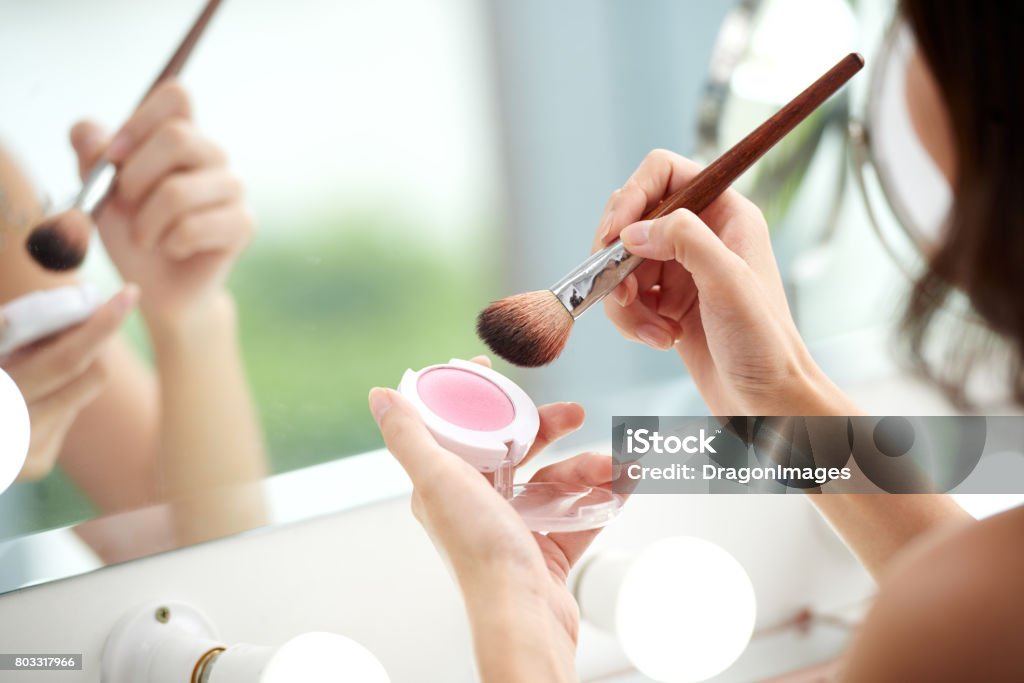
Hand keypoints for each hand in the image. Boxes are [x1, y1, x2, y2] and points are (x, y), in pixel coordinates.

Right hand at [1, 285, 136, 480]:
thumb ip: (8, 332)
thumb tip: (63, 306)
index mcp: (4, 398)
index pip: (67, 360)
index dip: (101, 326)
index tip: (129, 294)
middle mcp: (17, 433)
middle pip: (91, 374)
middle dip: (90, 340)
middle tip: (75, 315)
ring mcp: (30, 456)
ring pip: (82, 392)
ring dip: (66, 368)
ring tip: (26, 359)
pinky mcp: (39, 465)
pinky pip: (67, 414)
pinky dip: (54, 394)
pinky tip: (25, 392)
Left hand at [71, 80, 252, 331]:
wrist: (159, 288)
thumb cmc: (134, 235)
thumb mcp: (101, 194)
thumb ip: (92, 159)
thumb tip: (88, 131)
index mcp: (182, 138)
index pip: (176, 95)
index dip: (139, 120)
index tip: (114, 156)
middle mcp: (213, 157)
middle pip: (178, 137)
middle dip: (135, 177)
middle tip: (124, 205)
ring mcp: (233, 189)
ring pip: (179, 191)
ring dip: (147, 221)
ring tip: (145, 237)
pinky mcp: (243, 224)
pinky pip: (194, 227)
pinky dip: (169, 244)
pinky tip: (173, 250)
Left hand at [369, 358, 609, 681]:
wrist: (524, 614)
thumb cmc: (478, 551)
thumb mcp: (437, 480)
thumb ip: (409, 437)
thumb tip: (380, 397)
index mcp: (449, 487)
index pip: (463, 431)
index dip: (480, 401)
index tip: (495, 374)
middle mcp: (481, 506)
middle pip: (518, 452)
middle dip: (548, 429)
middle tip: (575, 413)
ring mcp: (517, 529)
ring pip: (556, 482)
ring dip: (586, 468)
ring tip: (610, 466)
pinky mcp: (550, 551)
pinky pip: (582, 513)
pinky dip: (605, 496)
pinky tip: (626, 480)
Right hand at [594, 149, 854, 415]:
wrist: (767, 402)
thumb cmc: (764, 345)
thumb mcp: (729, 283)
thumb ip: (685, 241)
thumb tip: (634, 231)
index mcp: (725, 214)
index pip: (663, 174)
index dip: (632, 196)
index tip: (613, 235)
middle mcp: (701, 236)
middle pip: (632, 218)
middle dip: (618, 258)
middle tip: (620, 289)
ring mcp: (680, 270)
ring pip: (622, 263)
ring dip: (624, 300)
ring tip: (652, 329)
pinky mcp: (666, 304)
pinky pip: (625, 298)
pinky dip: (631, 320)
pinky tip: (660, 339)